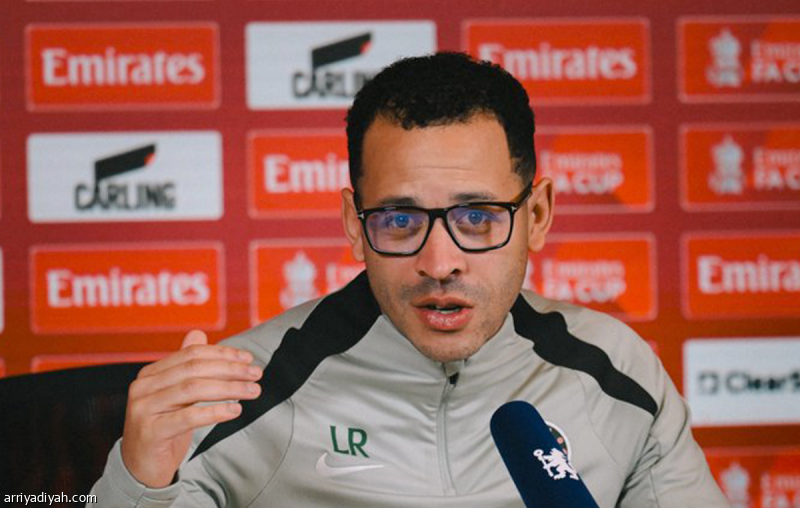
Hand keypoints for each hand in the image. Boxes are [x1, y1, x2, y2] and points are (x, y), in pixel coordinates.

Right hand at [120, 330, 261, 487]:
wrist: (140, 468)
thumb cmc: (164, 427)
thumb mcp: (176, 395)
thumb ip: (185, 365)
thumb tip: (198, 333)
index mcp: (150, 374)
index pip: (191, 354)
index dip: (222, 353)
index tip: (248, 358)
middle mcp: (143, 387)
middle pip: (194, 369)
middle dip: (230, 369)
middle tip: (256, 374)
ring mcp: (144, 409)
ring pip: (193, 389)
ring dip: (229, 388)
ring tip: (252, 391)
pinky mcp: (151, 432)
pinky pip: (188, 417)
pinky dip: (215, 412)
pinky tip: (235, 411)